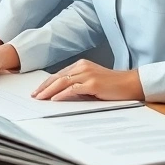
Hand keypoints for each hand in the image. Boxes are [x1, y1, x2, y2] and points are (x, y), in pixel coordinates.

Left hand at [30, 60, 145, 101]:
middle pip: (57, 77)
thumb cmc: (112, 85)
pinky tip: (54, 99)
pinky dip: (61, 94)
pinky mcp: (93, 83)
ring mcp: (87, 74)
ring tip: (39, 98)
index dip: (46, 83)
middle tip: (34, 95)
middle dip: (43, 87)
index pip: (58, 74)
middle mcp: (82, 67)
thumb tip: (61, 94)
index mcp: (81, 65)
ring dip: (48, 91)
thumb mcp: (92, 82)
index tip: (37, 91)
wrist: (131, 84)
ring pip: (62, 82)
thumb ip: (78, 85)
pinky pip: (73, 89)